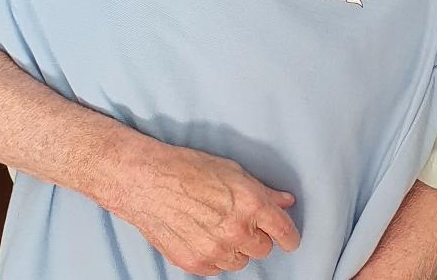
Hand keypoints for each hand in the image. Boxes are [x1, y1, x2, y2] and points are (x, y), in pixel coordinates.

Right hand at [106, 140, 299, 275]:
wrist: (147, 181)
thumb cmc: (187, 168)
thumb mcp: (232, 170)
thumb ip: (262, 190)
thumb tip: (284, 201)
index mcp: (250, 204)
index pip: (284, 232)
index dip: (289, 235)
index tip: (289, 238)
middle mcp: (236, 231)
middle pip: (263, 249)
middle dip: (257, 236)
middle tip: (241, 220)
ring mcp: (215, 251)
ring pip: (240, 261)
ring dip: (235, 248)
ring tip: (216, 224)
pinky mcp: (196, 264)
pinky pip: (217, 268)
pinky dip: (215, 255)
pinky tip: (202, 233)